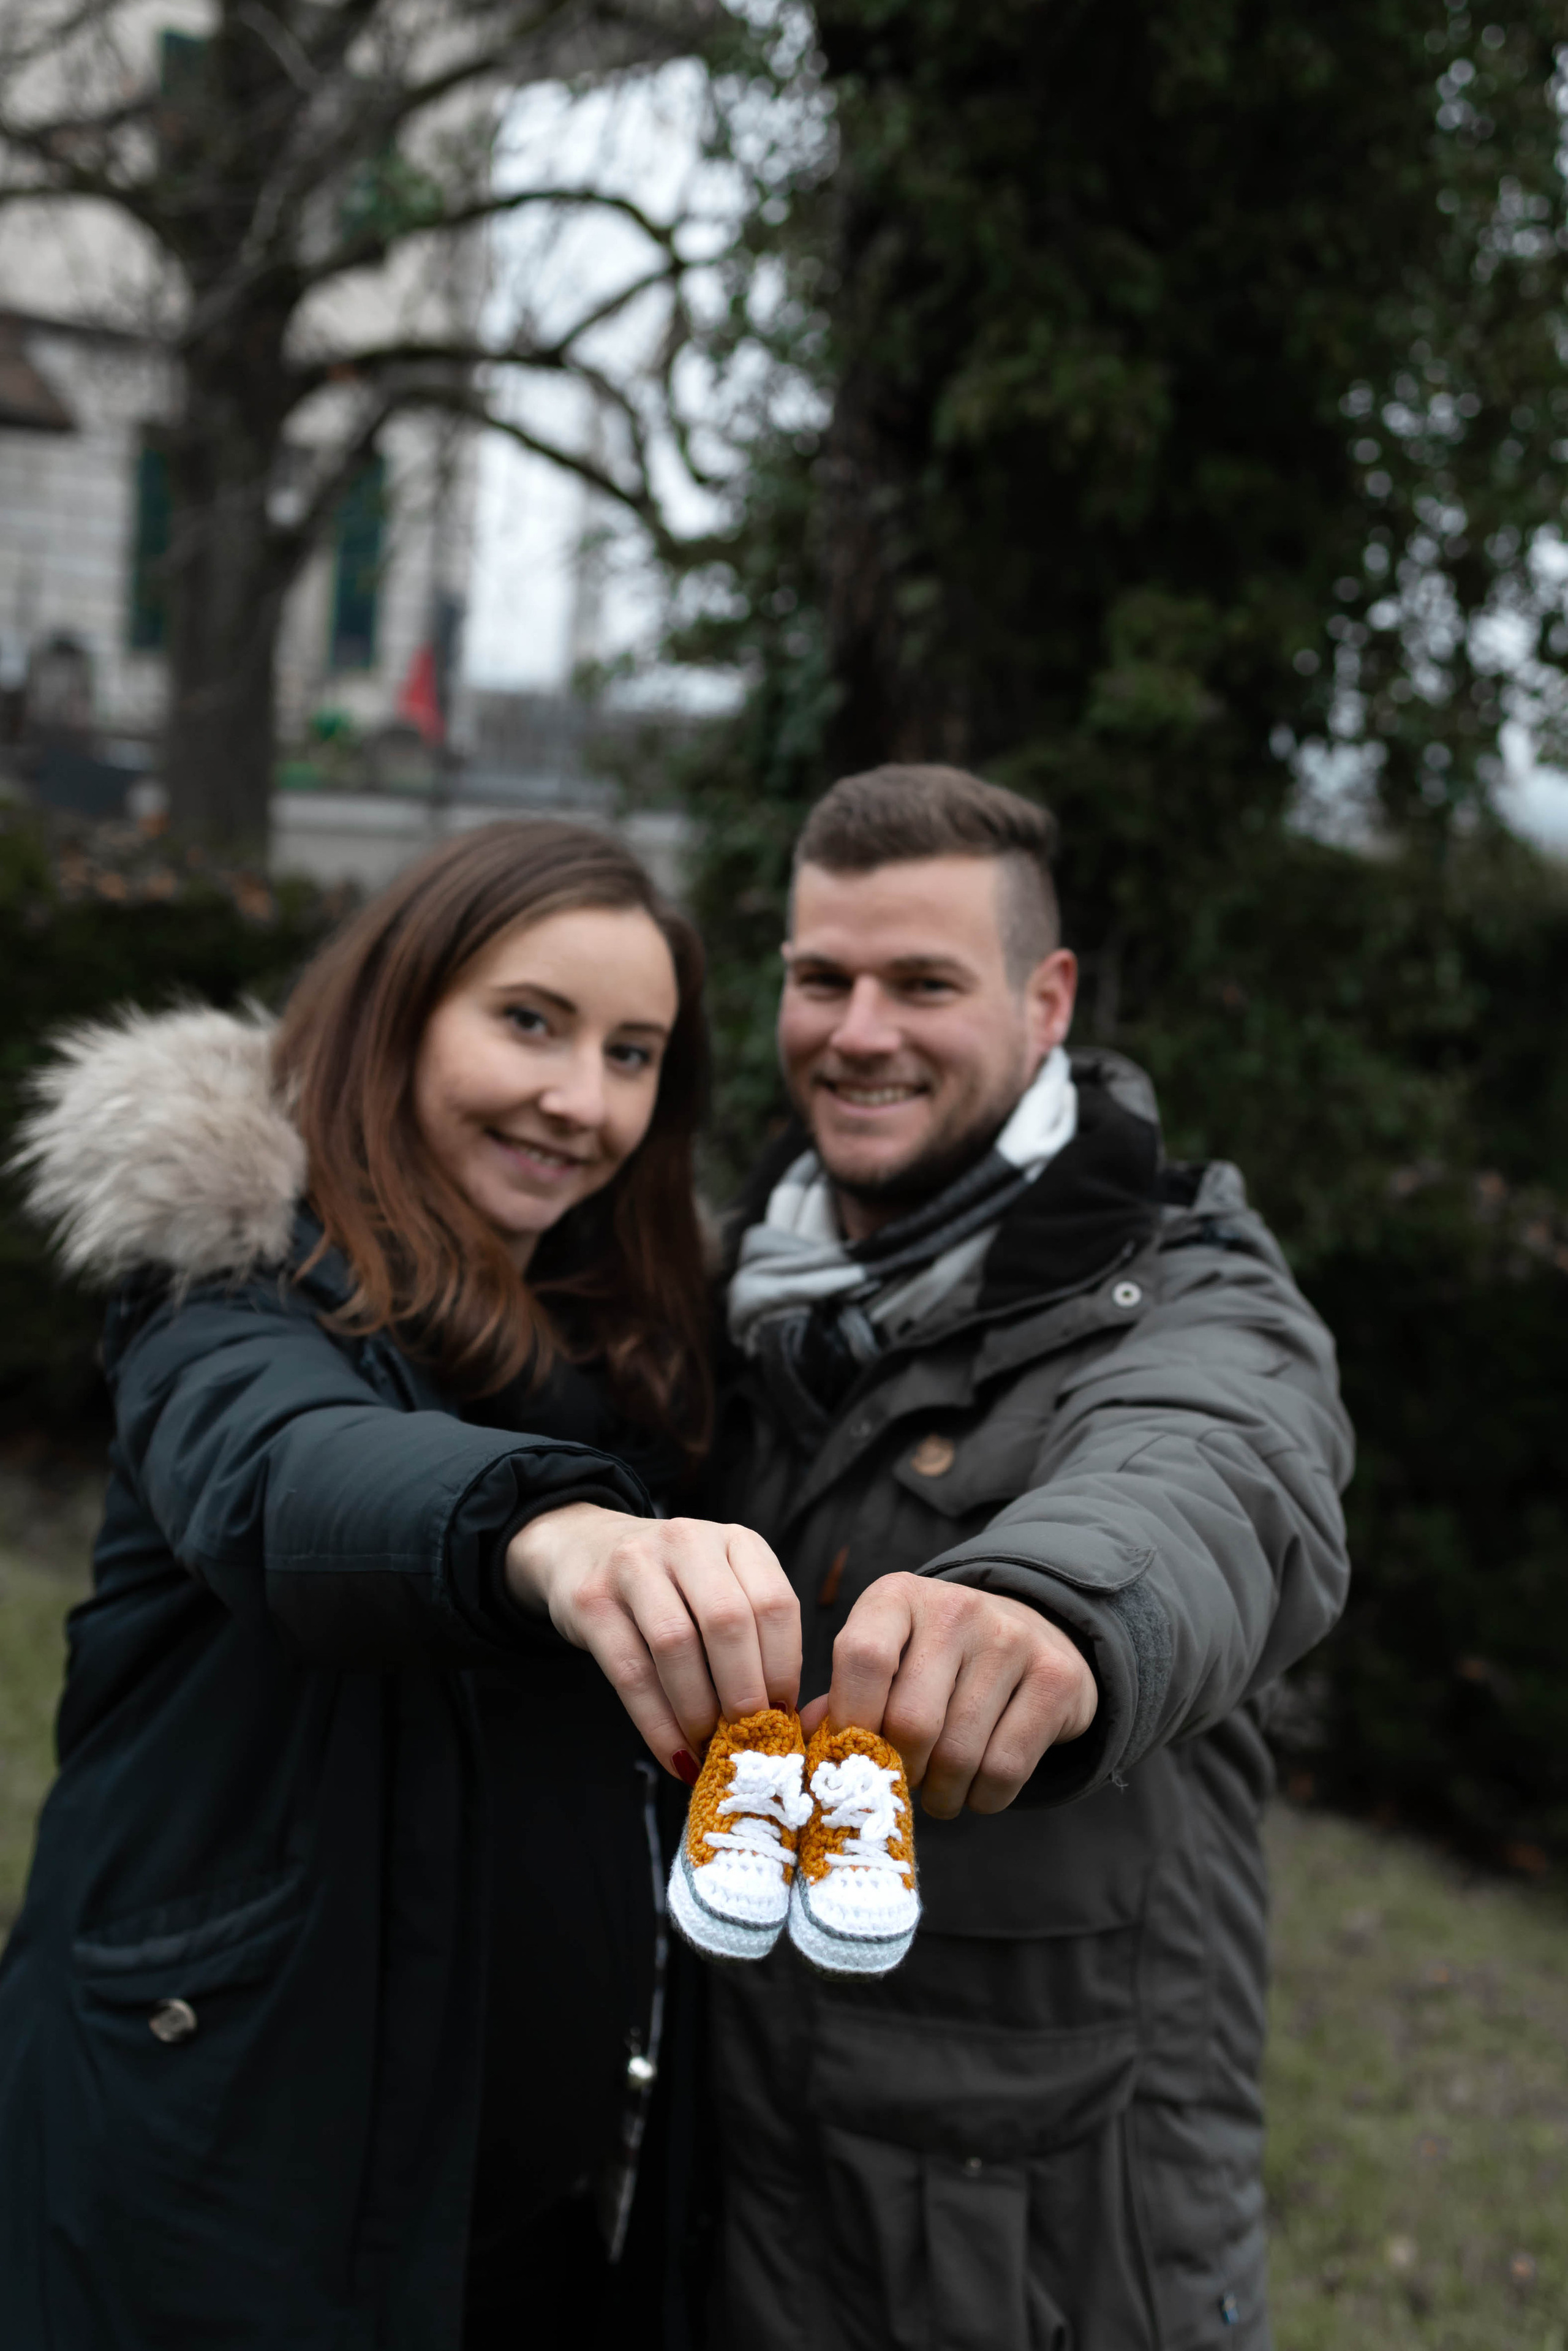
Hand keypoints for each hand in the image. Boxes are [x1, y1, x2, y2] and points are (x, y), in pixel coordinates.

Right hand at [505, 1504, 801, 1782]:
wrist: (582, 1549)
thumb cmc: (671, 1585)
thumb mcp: (721, 1587)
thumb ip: (754, 1633)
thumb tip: (782, 1716)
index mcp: (736, 1541)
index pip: (774, 1603)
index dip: (783, 1667)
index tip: (783, 1715)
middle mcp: (687, 1542)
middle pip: (727, 1622)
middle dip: (742, 1692)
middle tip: (748, 1740)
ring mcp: (634, 1565)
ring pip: (676, 1644)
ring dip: (698, 1711)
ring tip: (709, 1750)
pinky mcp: (592, 1600)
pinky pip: (631, 1672)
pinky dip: (657, 1725)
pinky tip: (675, 1755)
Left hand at [800, 1573, 1097, 1818]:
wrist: (1032, 1632)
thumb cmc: (934, 1659)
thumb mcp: (886, 1656)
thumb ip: (844, 1697)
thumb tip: (804, 1743)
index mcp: (897, 1597)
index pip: (862, 1657)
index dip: (851, 1722)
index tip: (851, 1758)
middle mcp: (956, 1608)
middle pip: (912, 1720)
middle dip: (899, 1771)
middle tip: (899, 1784)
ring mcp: (1011, 1639)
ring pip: (959, 1755)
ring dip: (940, 1795)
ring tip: (936, 1791)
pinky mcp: (1055, 1678)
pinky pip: (1005, 1769)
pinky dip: (983, 1799)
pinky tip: (975, 1790)